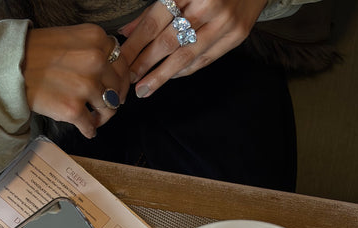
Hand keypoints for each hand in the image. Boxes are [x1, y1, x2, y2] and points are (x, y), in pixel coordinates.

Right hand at [22, 25, 129, 137]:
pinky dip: (89, 130)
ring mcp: (85, 86)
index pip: (122, 65)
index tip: (115, 90)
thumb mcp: (73, 39)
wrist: (10, 66)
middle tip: (104, 108)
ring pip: (108, 109)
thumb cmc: (38, 53)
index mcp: (97, 39)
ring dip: (101, 118)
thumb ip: (95, 51)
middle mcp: (96, 60)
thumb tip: (114, 77)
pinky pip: (91, 126)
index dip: (120, 81)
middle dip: (113, 101)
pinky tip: (86, 129)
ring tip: (92, 119)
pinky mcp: (73, 108)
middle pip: (117, 89)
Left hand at [120, 0, 266, 97]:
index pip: (155, 22)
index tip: (120, 60)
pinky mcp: (237, 36)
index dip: (136, 44)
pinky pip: (205, 60)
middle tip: (127, 80)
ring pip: (186, 57)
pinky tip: (170, 76)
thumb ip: (155, 7)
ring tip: (144, 88)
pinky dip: (185, 70)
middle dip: (145, 64)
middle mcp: (208, 7)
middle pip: (169, 42)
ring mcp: (225, 24)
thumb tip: (128, 31)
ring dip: (162, 75)